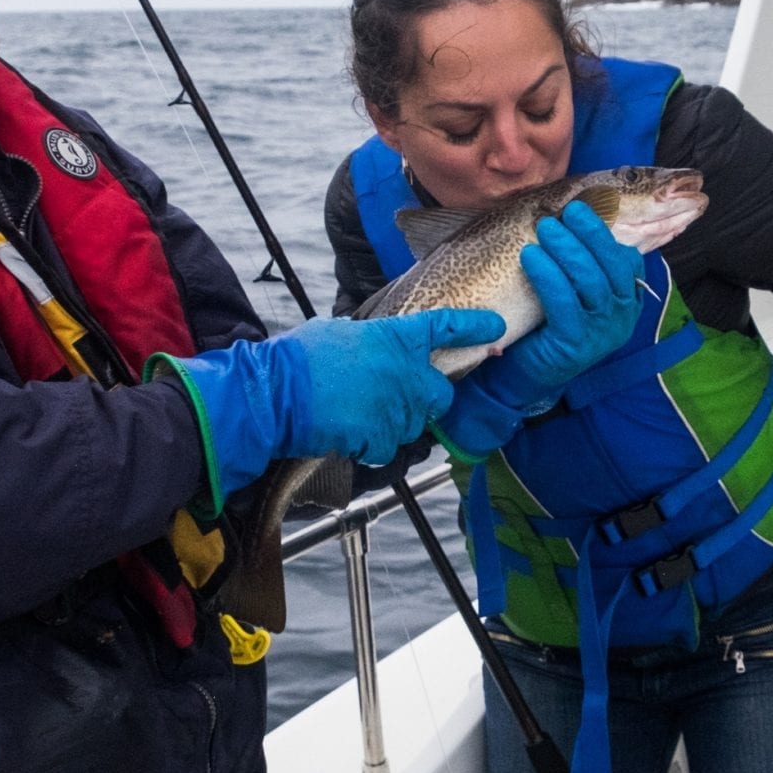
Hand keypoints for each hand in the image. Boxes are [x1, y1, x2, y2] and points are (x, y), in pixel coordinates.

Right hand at [289, 309, 505, 462]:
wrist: (277, 395)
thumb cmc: (300, 358)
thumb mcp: (337, 332)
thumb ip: (368, 339)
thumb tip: (371, 347)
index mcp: (396, 338)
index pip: (446, 328)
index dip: (474, 327)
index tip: (495, 329)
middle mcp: (407, 374)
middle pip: (443, 394)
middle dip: (429, 398)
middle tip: (402, 397)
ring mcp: (398, 410)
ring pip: (413, 423)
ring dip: (394, 421)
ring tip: (358, 412)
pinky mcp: (383, 440)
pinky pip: (388, 446)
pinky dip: (372, 443)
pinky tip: (348, 431)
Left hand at [434, 201, 642, 459]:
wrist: (525, 375)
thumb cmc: (547, 323)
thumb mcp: (572, 289)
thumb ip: (581, 261)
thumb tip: (571, 209)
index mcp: (625, 301)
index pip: (629, 260)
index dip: (608, 232)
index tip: (584, 207)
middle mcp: (621, 317)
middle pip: (614, 267)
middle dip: (592, 234)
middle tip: (568, 211)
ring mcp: (601, 334)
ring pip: (592, 283)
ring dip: (568, 250)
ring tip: (546, 228)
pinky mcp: (575, 346)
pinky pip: (565, 303)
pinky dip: (549, 276)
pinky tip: (531, 256)